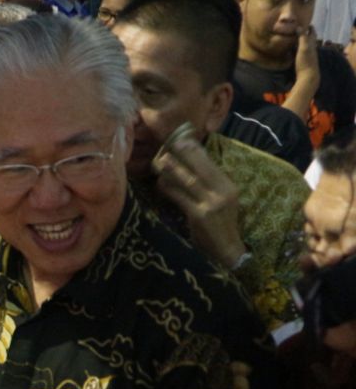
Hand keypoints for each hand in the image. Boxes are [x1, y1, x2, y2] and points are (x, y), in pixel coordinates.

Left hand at [152, 129, 245, 267]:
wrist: (227, 250)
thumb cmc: (219, 224)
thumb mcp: (220, 201)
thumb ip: (208, 185)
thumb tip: (189, 165)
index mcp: (228, 186)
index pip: (211, 163)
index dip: (196, 150)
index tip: (183, 138)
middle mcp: (223, 191)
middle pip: (202, 167)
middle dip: (185, 153)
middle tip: (170, 142)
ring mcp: (212, 203)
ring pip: (189, 180)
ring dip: (173, 169)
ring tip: (160, 160)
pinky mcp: (200, 215)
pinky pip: (181, 197)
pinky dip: (169, 189)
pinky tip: (160, 184)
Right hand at [294, 25, 320, 90]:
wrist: (308, 77)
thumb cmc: (306, 62)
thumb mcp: (304, 48)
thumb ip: (302, 38)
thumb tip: (299, 27)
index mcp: (311, 44)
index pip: (312, 33)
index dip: (309, 27)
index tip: (304, 21)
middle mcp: (310, 49)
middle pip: (309, 38)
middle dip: (304, 33)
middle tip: (297, 28)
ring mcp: (307, 56)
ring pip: (304, 45)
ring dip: (300, 41)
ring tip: (292, 37)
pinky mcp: (303, 62)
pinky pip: (300, 52)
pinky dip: (296, 48)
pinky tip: (291, 50)